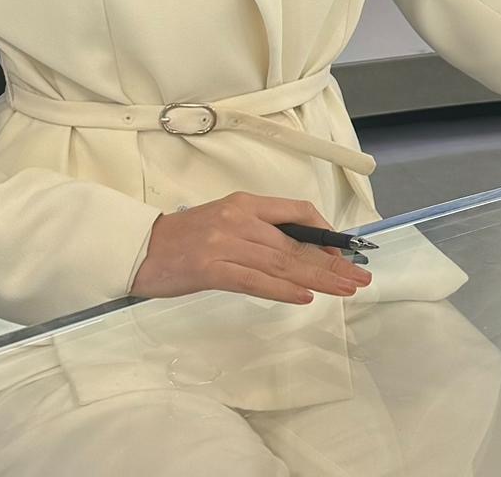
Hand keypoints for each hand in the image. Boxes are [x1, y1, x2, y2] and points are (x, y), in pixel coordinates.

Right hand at [128, 191, 373, 304]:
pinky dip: (283, 290)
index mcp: (245, 203)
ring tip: (345, 290)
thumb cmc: (184, 239)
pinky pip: (256, 281)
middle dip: (332, 262)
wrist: (140, 249)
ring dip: (319, 278)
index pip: (296, 211)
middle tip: (360, 277)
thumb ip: (259, 233)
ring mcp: (226, 243)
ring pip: (283, 262)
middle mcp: (240, 219)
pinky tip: (305, 297)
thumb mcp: (225, 224)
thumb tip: (299, 252)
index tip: (343, 253)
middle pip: (296, 243)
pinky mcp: (212, 269)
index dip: (325, 233)